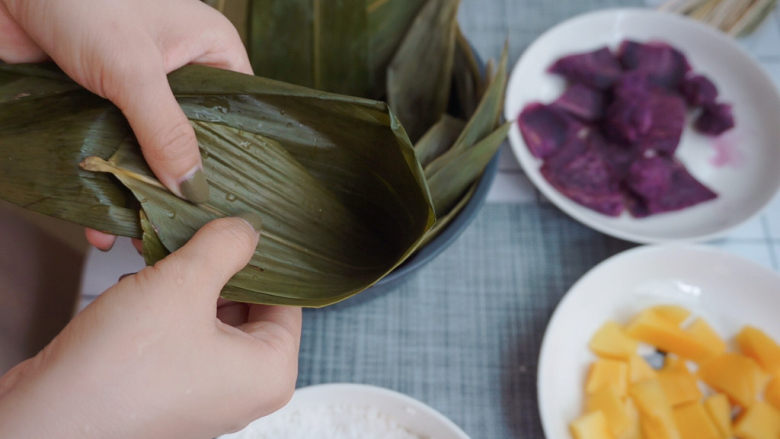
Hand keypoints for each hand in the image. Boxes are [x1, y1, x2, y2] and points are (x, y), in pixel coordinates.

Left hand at [0, 0, 251, 249]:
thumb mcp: (134, 69)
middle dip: (180, 187)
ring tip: (137, 238)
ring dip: (139, 194)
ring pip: (151, 151)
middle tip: (181, 232)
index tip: (227, 205)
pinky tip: (99, 222)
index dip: (235, 159)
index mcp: (209, 50)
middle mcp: (180, 71)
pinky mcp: (98, 101)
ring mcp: (137, 87)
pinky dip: (105, 184)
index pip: (240, 113)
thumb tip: (192, 189)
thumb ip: (166, 131)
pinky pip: (112, 150)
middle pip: (194, 140)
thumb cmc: (83, 1)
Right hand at [0, 217, 301, 438]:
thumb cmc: (123, 363)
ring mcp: (209, 392)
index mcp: (272, 372)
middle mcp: (247, 388)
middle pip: (249, 306)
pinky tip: (139, 288)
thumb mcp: (184, 284)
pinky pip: (184, 334)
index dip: (262, 258)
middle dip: (217, 267)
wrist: (47, 417)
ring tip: (159, 256)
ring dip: (186, 282)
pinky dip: (166, 307)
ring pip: (211, 316)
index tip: (240, 224)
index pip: (287, 299)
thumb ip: (226, 247)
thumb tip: (248, 229)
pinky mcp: (172, 390)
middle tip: (195, 231)